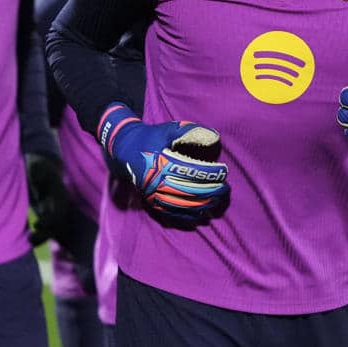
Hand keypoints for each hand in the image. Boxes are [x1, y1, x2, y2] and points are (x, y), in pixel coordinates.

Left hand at [25, 151, 70, 246]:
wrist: (41, 165)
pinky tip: (30, 240)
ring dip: (43, 237)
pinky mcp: (47, 212)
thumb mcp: (38, 164)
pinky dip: (40, 234)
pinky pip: (47, 227)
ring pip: (53, 228)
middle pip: (58, 223)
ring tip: (30, 242)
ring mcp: (54, 208)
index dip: (50, 220)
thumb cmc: (38, 165)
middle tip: (31, 239)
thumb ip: (38, 171)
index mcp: (59, 194)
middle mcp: (59, 204)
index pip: (60, 211)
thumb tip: (37, 179)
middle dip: (46, 233)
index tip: (36, 225)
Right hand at [97, 104, 227, 224]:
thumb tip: (215, 138)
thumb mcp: (168, 129)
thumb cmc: (149, 137)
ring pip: (182, 205)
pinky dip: (186, 217)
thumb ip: (191, 131)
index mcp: (162, 163)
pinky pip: (169, 214)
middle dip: (212, 191)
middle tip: (225, 189)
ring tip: (217, 201)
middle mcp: (157, 181)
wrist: (122, 149)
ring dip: (202, 205)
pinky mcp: (150, 201)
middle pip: (190, 191)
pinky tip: (200, 215)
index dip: (212, 173)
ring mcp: (152, 193)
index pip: (193, 171)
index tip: (224, 171)